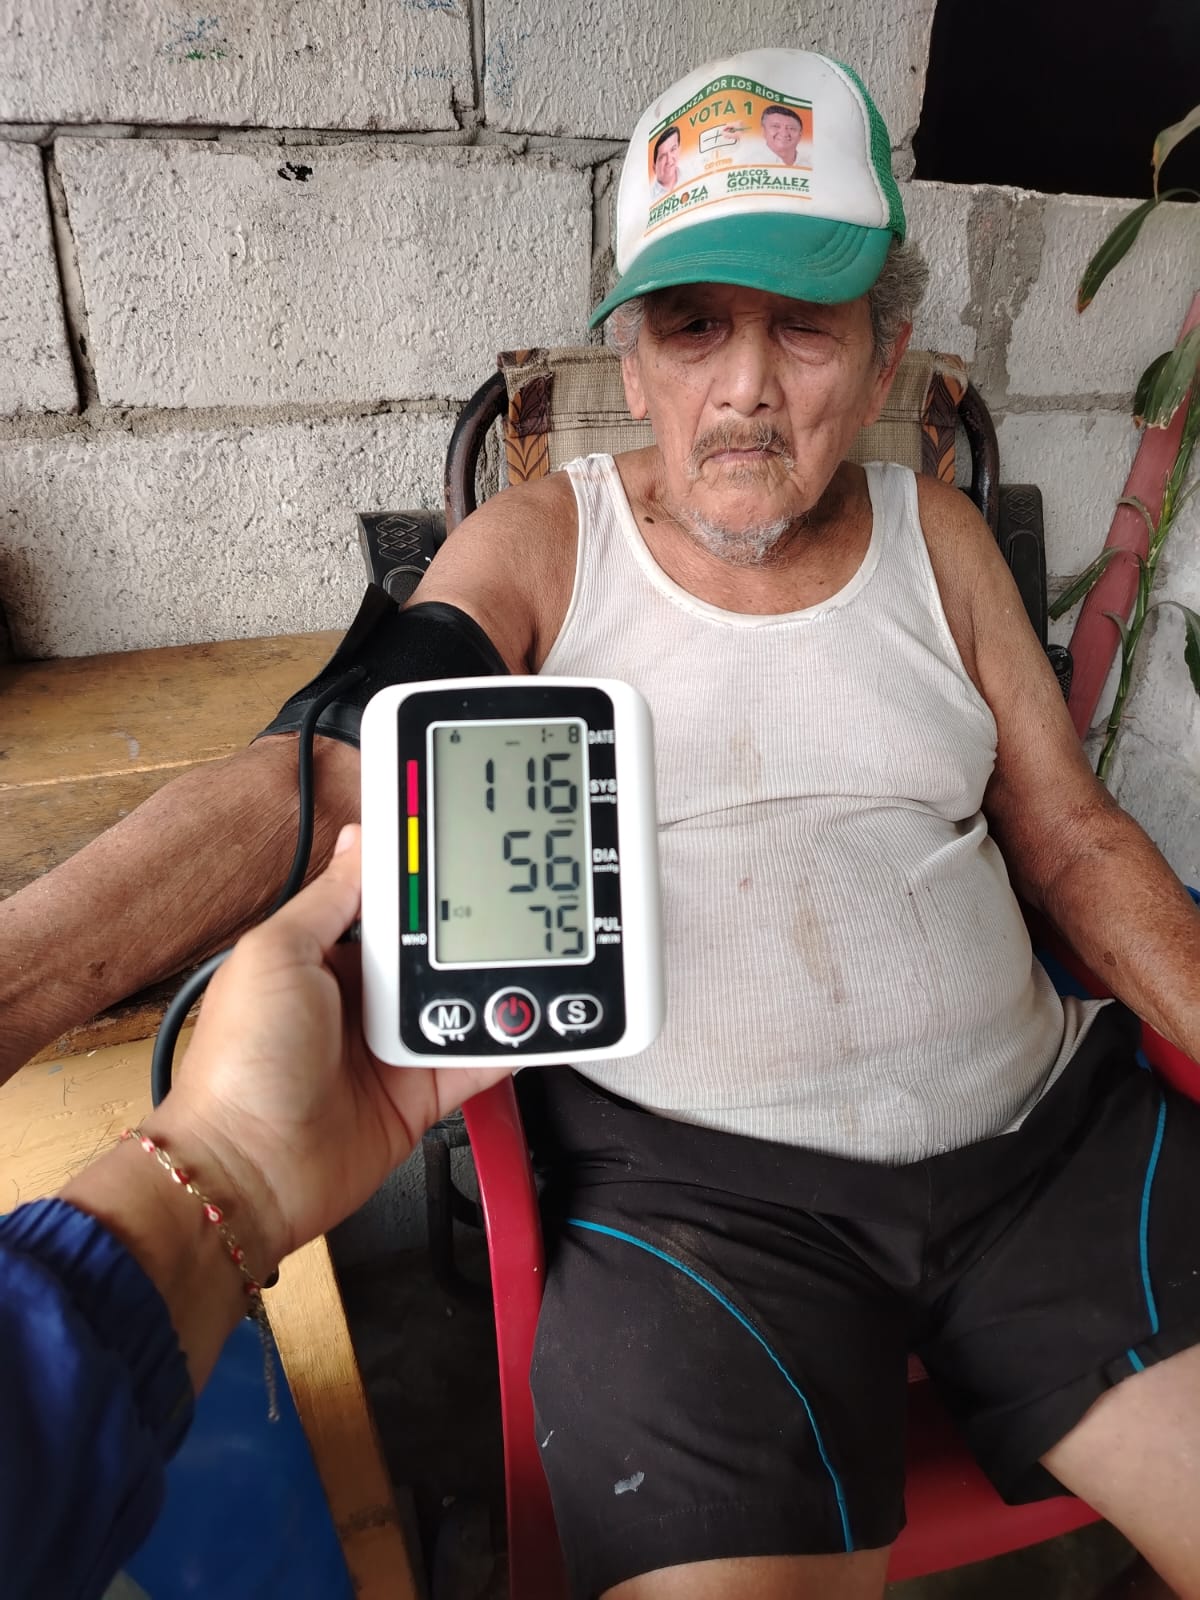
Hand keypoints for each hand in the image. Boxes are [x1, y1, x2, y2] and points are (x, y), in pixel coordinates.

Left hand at [148, 825, 510, 1274]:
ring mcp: (393, 1046)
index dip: (420, 877)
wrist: (250, 1171)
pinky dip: (510, 1040)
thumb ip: (329, 899)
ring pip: (463, 998)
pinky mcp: (421, 1094)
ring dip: (491, 982)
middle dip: (468, 927)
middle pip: (433, 947)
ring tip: (528, 954)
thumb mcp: (277, 954)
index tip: (462, 846)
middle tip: (509, 900)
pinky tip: (536, 1016)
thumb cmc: (242, 1066)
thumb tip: (362, 840)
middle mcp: (361, 998)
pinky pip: (478, 1059)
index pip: (384, 901)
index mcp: (322, 956)